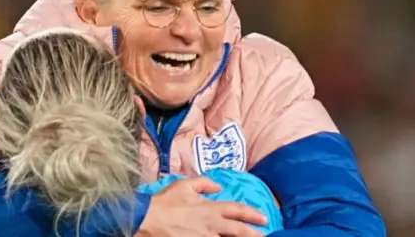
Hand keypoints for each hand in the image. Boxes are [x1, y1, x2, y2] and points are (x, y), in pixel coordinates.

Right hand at [135, 176, 266, 236]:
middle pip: (239, 231)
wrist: (148, 219)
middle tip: (266, 236)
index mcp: (210, 208)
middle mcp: (211, 225)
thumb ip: (203, 183)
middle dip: (254, 234)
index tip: (264, 218)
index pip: (236, 209)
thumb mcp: (184, 185)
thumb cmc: (165, 202)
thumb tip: (217, 186)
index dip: (252, 214)